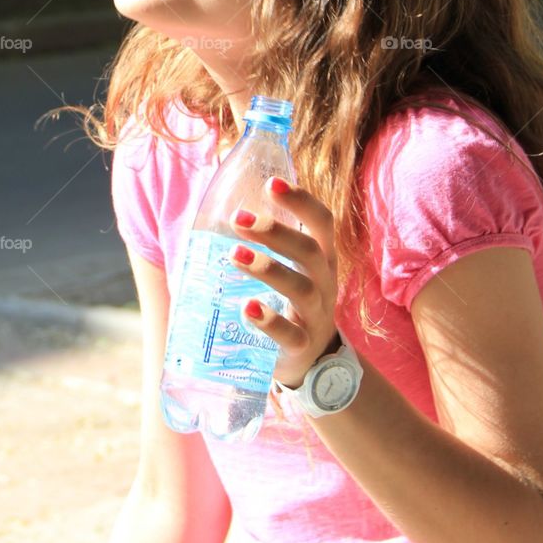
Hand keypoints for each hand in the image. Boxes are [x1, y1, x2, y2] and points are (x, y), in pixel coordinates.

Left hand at [229, 176, 338, 389]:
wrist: (310, 359)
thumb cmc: (289, 301)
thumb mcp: (290, 268)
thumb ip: (267, 242)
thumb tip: (218, 207)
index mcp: (322, 257)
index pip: (322, 222)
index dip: (301, 201)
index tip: (272, 183)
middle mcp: (324, 282)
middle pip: (309, 251)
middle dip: (274, 232)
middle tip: (238, 218)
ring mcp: (315, 315)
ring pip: (299, 288)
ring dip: (267, 268)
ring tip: (235, 255)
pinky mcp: (301, 346)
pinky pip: (290, 334)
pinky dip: (269, 321)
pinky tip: (247, 308)